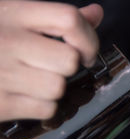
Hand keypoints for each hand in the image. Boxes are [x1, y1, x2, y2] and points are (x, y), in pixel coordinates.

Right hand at [0, 1, 102, 121]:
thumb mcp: (12, 17)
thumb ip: (56, 18)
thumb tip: (96, 14)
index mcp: (13, 13)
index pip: (68, 19)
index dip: (88, 38)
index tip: (85, 51)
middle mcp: (8, 41)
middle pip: (69, 60)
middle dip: (65, 68)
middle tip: (49, 67)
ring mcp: (1, 73)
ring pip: (58, 88)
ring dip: (51, 89)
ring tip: (30, 82)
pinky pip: (46, 109)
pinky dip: (41, 107)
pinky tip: (23, 96)